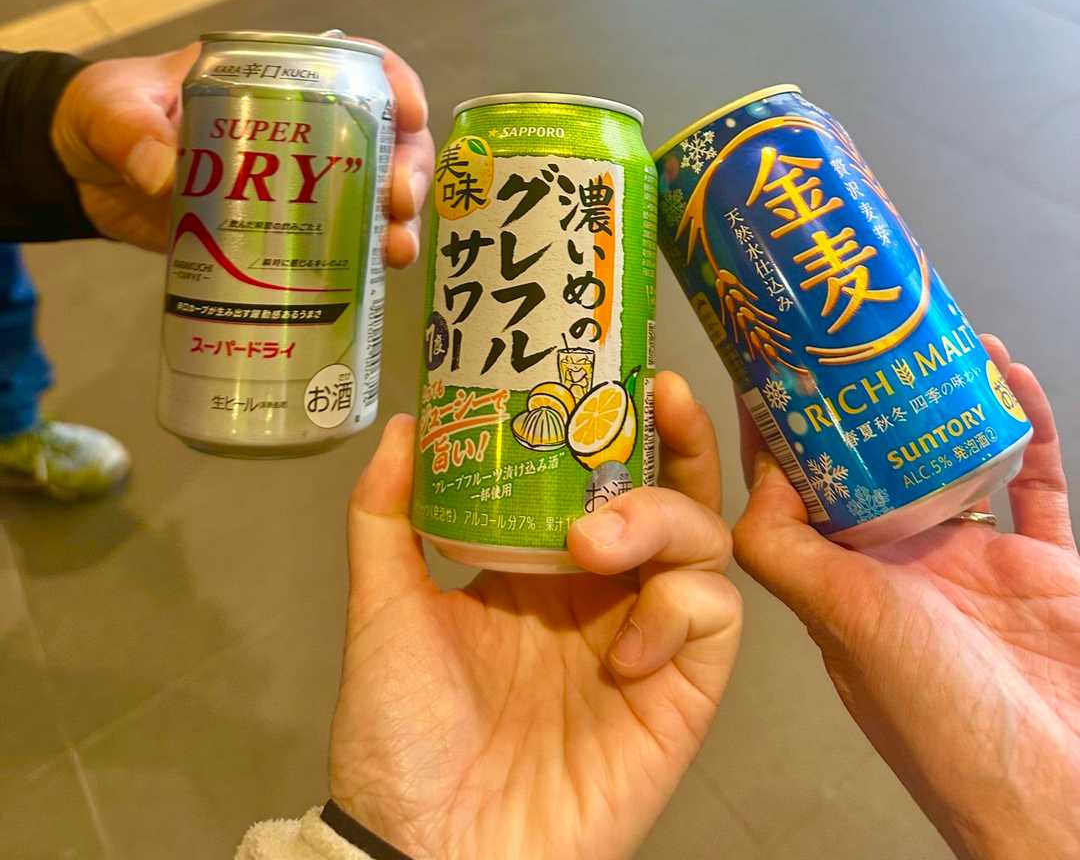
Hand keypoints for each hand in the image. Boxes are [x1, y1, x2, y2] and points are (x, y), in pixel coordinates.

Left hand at [50, 41, 433, 261]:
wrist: (79, 173)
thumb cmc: (103, 113)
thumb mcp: (113, 109)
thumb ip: (132, 133)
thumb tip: (163, 176)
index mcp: (272, 76)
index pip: (355, 64)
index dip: (396, 83)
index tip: (411, 114)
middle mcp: (300, 126)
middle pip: (381, 136)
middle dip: (406, 167)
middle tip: (398, 202)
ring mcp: (295, 182)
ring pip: (370, 193)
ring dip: (395, 220)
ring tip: (397, 251)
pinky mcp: (278, 232)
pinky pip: (335, 242)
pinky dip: (361, 260)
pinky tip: (372, 280)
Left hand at [330, 371, 741, 859]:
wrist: (429, 851)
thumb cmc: (402, 734)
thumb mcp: (385, 609)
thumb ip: (387, 516)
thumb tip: (405, 421)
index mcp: (542, 565)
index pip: (604, 476)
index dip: (627, 424)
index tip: (629, 371)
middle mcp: (603, 592)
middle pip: (674, 496)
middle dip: (677, 444)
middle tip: (660, 403)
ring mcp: (645, 640)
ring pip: (704, 544)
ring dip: (663, 520)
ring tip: (597, 542)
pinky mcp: (681, 697)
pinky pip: (715, 621)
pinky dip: (682, 608)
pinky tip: (628, 641)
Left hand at [734, 337, 1079, 859]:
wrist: (1057, 788)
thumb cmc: (940, 719)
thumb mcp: (842, 622)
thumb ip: (784, 553)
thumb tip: (746, 477)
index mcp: (844, 577)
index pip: (800, 483)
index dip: (786, 425)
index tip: (775, 358)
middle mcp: (903, 563)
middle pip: (881, 460)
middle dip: (874, 398)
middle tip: (865, 329)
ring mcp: (976, 561)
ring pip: (956, 458)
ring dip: (949, 402)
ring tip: (939, 337)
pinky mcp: (1043, 565)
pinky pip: (1035, 481)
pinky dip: (1026, 428)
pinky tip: (1013, 376)